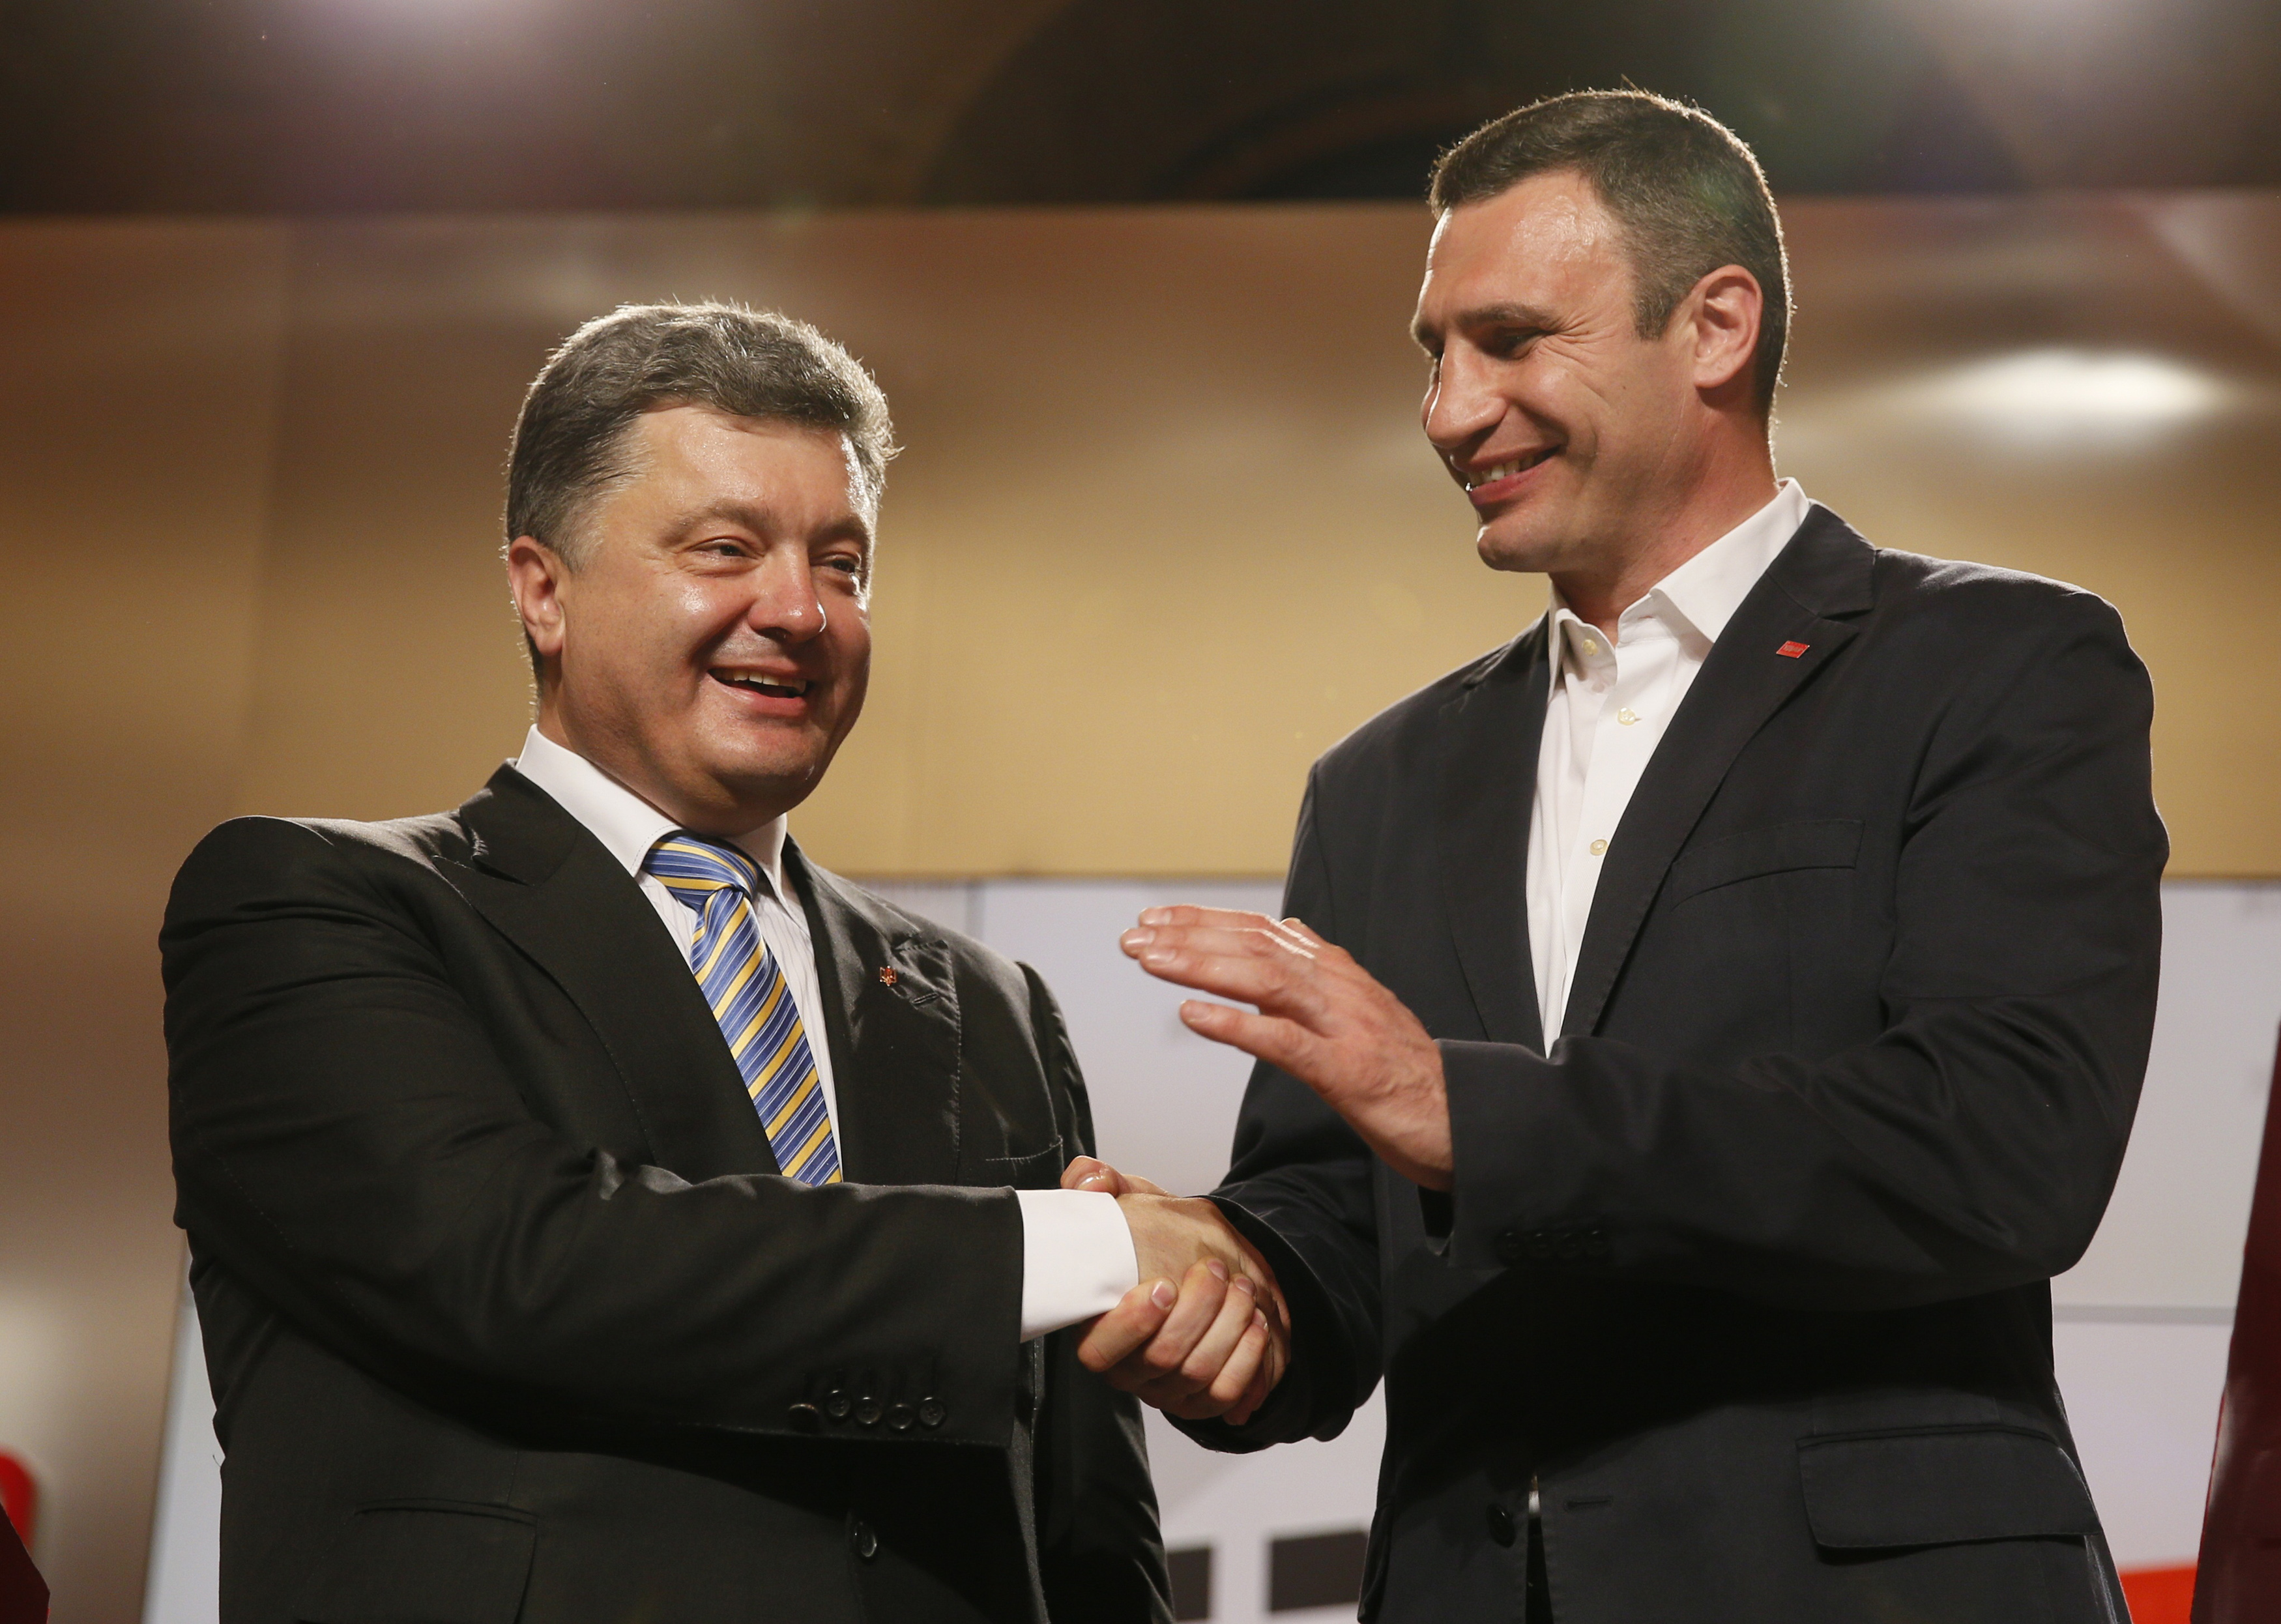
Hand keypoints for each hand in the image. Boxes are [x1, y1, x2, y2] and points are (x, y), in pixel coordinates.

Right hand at [1063, 1156, 1287, 1423]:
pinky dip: (1247, 1358)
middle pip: (1160, 1358)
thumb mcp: (1133, 1206)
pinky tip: (1255, 1322)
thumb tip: (1089, 1181)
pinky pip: (1226, 1392)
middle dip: (1197, 1311)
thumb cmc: (1160, 1243)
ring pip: (1197, 1374)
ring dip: (1228, 1328)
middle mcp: (1130, 1368)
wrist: (1208, 1273)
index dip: (1131, 1324)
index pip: (1098, 1350)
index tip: (1164, 1286)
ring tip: (1241, 1288)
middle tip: (1216, 1271)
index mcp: (1099, 1329)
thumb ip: (1104, 1186)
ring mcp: (1166, 1388)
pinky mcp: (1201, 1399)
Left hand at [1120, 907, 1452, 1189]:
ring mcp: (1343, 1025)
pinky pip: (1283, 1040)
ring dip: (1201, 965)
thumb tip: (1275, 944)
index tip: (1156, 920)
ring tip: (1151, 961)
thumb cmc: (1402, 1073)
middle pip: (1254, 945)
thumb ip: (1314, 979)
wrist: (1459, 1117)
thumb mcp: (1354, 1013)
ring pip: (1264, 979)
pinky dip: (1236, 1024)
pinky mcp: (1346, 1070)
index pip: (1261, 930)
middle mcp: (1338, 986)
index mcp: (1336, 972)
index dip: (1204, 920)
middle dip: (1188, 937)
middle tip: (1134, 938)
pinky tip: (1194, 1015)